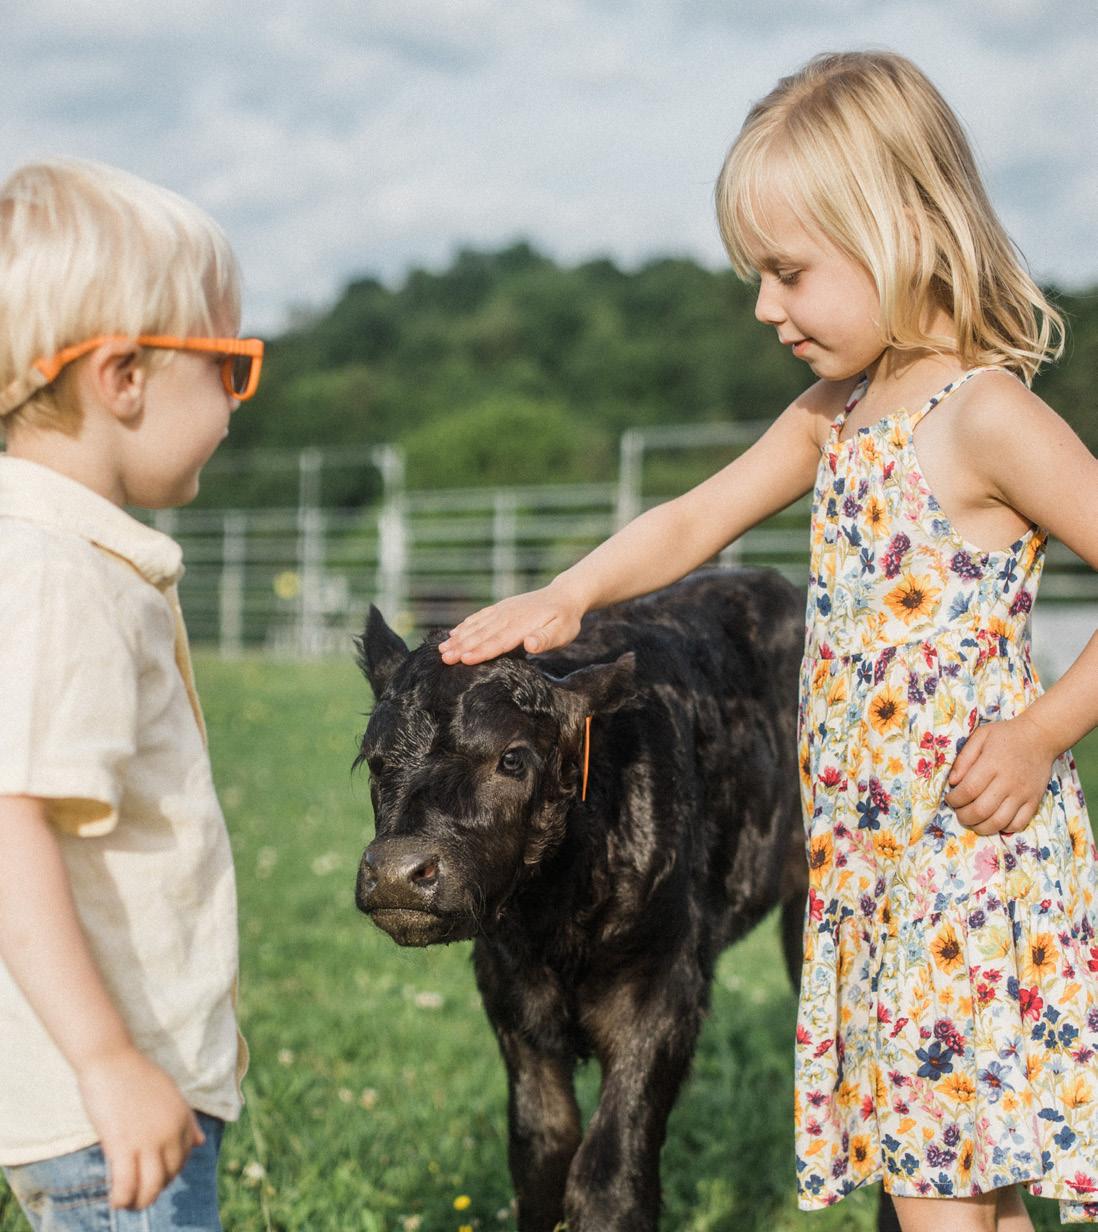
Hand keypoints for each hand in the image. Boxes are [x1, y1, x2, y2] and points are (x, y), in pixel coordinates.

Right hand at [77, 1046, 203, 1209]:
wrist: (111, 1059)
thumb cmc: (136, 1073)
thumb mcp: (170, 1094)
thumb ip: (186, 1119)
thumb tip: (201, 1142)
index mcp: (182, 1119)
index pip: (184, 1158)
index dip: (169, 1172)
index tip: (155, 1176)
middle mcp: (170, 1132)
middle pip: (169, 1175)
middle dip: (155, 1189)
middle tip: (140, 1194)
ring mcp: (147, 1141)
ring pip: (151, 1187)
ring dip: (140, 1201)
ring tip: (128, 1204)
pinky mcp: (122, 1146)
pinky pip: (126, 1185)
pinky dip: (121, 1198)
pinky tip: (115, 1201)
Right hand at [439, 583, 583, 664]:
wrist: (564, 595)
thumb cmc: (565, 620)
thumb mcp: (563, 632)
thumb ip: (546, 639)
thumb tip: (529, 644)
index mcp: (522, 625)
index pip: (498, 641)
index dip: (480, 651)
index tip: (463, 659)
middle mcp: (508, 616)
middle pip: (482, 634)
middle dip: (461, 646)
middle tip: (443, 658)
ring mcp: (503, 611)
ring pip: (476, 626)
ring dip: (458, 637)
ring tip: (441, 649)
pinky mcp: (501, 608)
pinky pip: (479, 617)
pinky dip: (465, 625)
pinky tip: (453, 633)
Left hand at [944, 713, 1057, 835]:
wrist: (1040, 737)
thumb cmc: (1006, 736)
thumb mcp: (980, 737)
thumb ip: (964, 758)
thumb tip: (952, 782)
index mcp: (992, 764)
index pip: (968, 790)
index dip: (955, 800)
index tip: (950, 799)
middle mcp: (1008, 781)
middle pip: (981, 810)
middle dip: (964, 816)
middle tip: (959, 812)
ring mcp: (1023, 793)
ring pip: (999, 822)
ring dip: (980, 827)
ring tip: (973, 821)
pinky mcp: (1034, 801)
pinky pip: (1018, 824)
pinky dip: (1003, 828)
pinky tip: (994, 820)